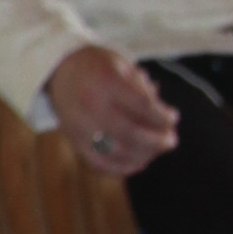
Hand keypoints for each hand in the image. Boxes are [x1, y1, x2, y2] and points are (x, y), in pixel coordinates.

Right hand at [50, 42, 179, 177]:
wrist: (59, 69)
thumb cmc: (98, 66)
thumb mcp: (123, 66)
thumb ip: (144, 91)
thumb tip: (166, 121)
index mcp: (105, 82)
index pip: (142, 106)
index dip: (162, 116)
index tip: (173, 117)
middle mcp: (90, 105)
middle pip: (130, 133)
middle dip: (156, 141)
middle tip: (171, 141)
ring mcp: (79, 126)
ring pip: (115, 152)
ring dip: (142, 156)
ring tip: (156, 150)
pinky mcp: (73, 140)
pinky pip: (98, 163)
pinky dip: (121, 168)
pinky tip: (138, 162)